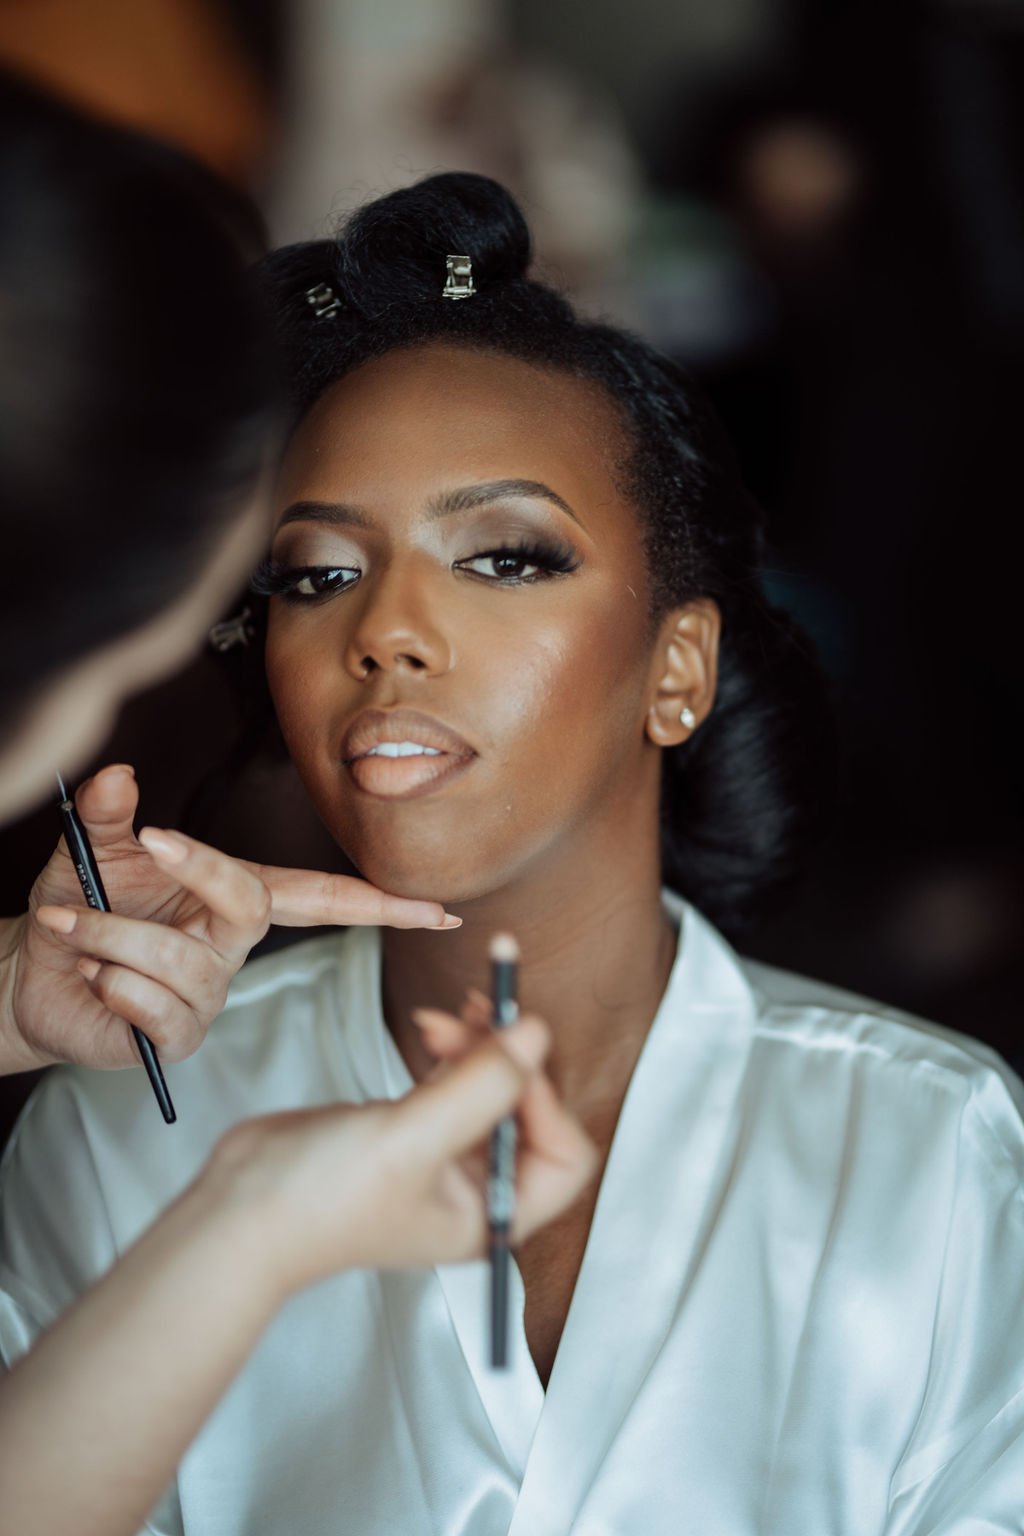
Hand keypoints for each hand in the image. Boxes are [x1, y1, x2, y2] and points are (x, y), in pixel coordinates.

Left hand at [0, 763, 457, 1073]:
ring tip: (74, 926)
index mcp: (234, 897)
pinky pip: (156, 1010)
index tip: (434, 909)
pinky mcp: (175, 1037)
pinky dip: (111, 983)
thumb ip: (110, 813)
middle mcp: (231, 947)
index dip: (382, 905)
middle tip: (149, 842)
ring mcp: (207, 994)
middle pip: (252, 907)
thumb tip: (120, 775)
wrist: (32, 972)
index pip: (322, 897)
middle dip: (201, 872)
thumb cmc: (79, 905)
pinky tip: (95, 978)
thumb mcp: (92, 850)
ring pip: (176, 958)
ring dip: (109, 932)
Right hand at [206, 1014, 597, 1294]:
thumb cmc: (319, 1204)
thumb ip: (480, 1086)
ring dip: (479, 1043)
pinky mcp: (411, 1129)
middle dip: (510, 1057)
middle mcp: (477, 1191)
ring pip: (491, 1086)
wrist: (241, 1211)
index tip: (516, 1050)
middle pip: (529, 1110)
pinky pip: (455, 1079)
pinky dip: (451, 1048)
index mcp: (493, 1214)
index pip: (563, 1153)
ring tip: (445, 1015)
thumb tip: (535, 1035)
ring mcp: (443, 1159)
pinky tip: (430, 1027)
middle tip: (484, 1007)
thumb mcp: (411, 1139)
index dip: (547, 1097)